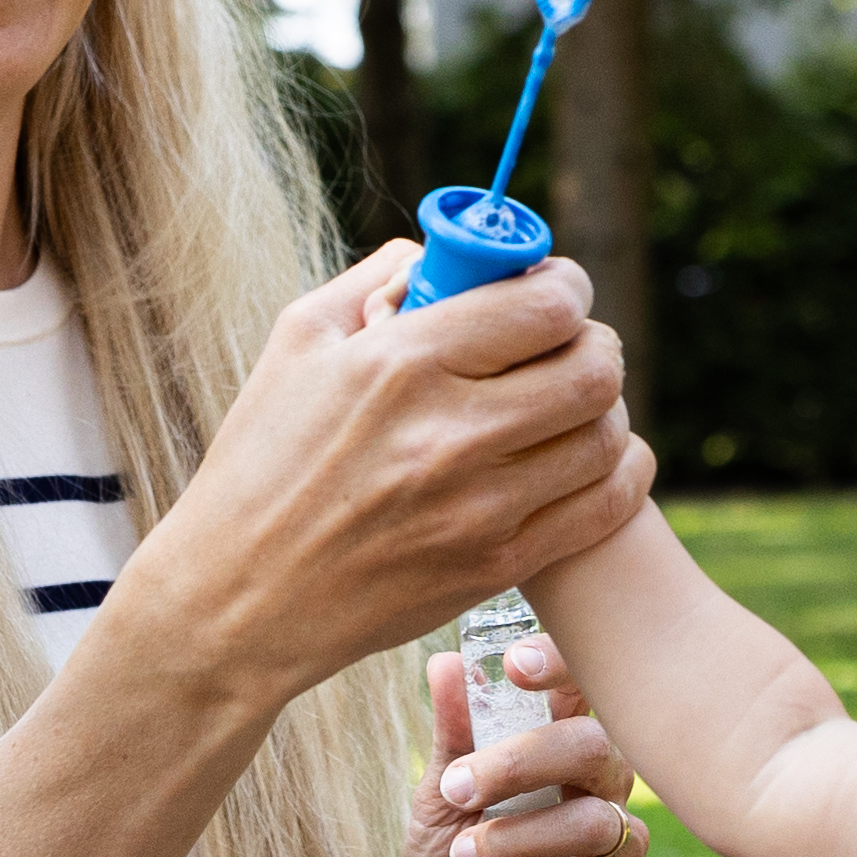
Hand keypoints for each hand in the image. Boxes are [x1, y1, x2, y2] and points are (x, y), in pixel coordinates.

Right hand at [129, 249, 646, 702]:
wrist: (237, 600)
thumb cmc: (260, 462)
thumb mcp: (297, 343)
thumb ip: (378, 280)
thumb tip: (444, 256)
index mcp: (401, 363)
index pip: (545, 304)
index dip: (567, 287)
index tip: (555, 292)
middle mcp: (448, 433)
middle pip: (594, 368)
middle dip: (594, 343)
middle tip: (571, 347)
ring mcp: (478, 507)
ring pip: (606, 436)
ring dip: (605, 410)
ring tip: (572, 407)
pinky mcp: (495, 566)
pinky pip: (605, 507)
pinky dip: (620, 474)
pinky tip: (592, 460)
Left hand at [405, 636, 650, 856]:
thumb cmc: (460, 849)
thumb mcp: (443, 794)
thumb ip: (454, 736)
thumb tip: (445, 663)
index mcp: (565, 741)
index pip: (584, 686)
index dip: (564, 665)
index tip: (516, 665)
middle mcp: (606, 783)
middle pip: (594, 748)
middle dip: (522, 763)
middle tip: (459, 789)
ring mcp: (624, 842)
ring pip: (592, 824)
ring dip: (516, 841)